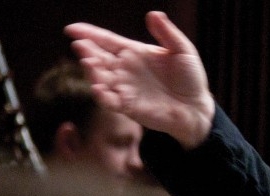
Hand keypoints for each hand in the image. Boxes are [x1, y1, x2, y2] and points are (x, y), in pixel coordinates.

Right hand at [64, 11, 214, 148]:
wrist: (198, 107)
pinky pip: (109, 101)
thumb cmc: (190, 78)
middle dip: (86, 51)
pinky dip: (101, 96)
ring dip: (92, 72)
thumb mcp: (183, 50)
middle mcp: (125, 69)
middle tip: (79, 45)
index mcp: (134, 53)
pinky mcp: (128, 106)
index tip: (71, 29)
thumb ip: (167, 33)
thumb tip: (153, 13)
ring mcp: (124, 88)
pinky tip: (98, 89)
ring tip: (89, 63)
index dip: (89, 34)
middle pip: (99, 58)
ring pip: (100, 78)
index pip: (106, 41)